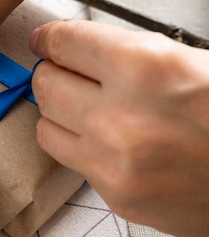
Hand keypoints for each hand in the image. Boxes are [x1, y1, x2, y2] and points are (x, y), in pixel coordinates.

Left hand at [30, 20, 208, 236]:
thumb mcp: (192, 63)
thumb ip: (130, 56)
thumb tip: (80, 51)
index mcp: (147, 67)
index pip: (65, 43)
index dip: (51, 40)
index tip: (45, 43)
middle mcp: (122, 115)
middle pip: (44, 85)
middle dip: (52, 75)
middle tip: (66, 76)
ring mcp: (114, 162)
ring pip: (45, 127)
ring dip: (59, 114)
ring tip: (85, 111)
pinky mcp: (115, 195)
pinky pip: (71, 162)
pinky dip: (81, 148)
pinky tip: (107, 143)